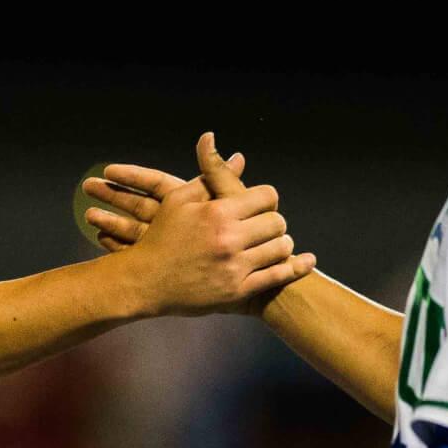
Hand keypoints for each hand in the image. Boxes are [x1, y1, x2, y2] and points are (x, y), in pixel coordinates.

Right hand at [101, 133, 314, 315]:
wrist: (143, 282)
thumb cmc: (160, 238)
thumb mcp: (178, 201)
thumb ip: (211, 177)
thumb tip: (239, 156)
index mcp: (217, 212)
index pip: (266, 196)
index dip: (266, 199)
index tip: (260, 205)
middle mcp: (228, 238)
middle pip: (277, 222)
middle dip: (274, 222)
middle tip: (264, 226)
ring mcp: (234, 267)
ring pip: (281, 248)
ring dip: (281, 244)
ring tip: (272, 244)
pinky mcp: (236, 291)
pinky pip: (277, 276)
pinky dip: (295, 268)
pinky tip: (304, 262)